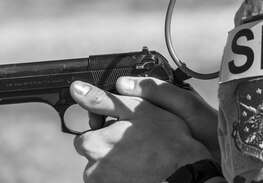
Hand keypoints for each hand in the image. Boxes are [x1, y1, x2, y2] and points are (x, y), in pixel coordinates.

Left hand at [71, 79, 213, 182]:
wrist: (186, 172)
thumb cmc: (165, 140)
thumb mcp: (136, 109)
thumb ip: (102, 100)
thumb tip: (77, 89)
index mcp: (92, 145)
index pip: (87, 135)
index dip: (106, 129)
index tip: (125, 130)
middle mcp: (92, 169)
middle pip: (95, 154)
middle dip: (111, 148)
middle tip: (137, 143)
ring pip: (105, 169)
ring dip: (119, 163)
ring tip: (143, 157)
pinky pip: (115, 180)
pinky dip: (126, 175)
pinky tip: (143, 170)